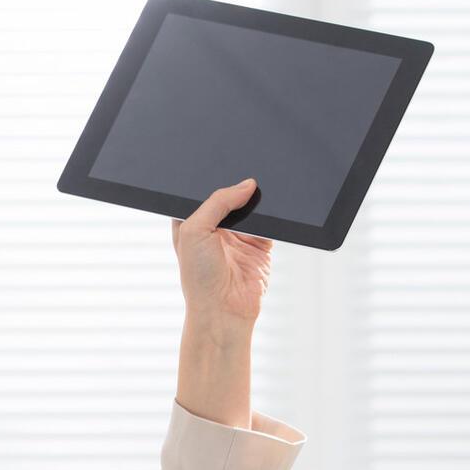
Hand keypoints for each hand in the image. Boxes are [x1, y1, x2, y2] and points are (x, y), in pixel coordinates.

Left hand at [173, 178, 271, 335]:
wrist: (225, 309)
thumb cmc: (198, 276)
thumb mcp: (195, 231)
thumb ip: (217, 202)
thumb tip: (247, 184)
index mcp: (191, 221)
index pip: (201, 191)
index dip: (210, 177)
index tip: (222, 160)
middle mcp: (214, 226)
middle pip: (230, 196)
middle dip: (238, 185)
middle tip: (249, 167)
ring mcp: (238, 234)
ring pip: (252, 206)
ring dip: (259, 198)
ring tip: (266, 181)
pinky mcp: (260, 243)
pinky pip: (272, 221)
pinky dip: (276, 214)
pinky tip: (278, 203)